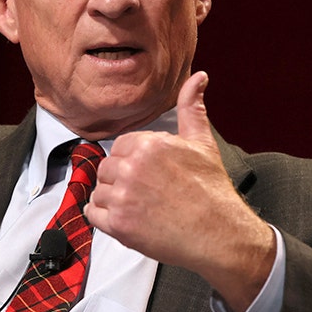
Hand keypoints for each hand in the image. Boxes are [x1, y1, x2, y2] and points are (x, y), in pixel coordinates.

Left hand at [84, 71, 274, 311]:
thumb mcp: (202, 143)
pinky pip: (92, 214)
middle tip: (148, 194)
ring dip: (113, 200)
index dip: (134, 161)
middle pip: (107, 168)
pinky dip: (104, 218)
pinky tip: (127, 219)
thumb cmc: (211, 190)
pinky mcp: (118, 225)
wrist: (219, 234)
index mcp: (148, 145)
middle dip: (122, 180)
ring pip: (99, 191)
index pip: (120, 147)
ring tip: (141, 208)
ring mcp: (122, 197)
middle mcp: (131, 168)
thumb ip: (191, 108)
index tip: (151, 175)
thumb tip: (198, 76)